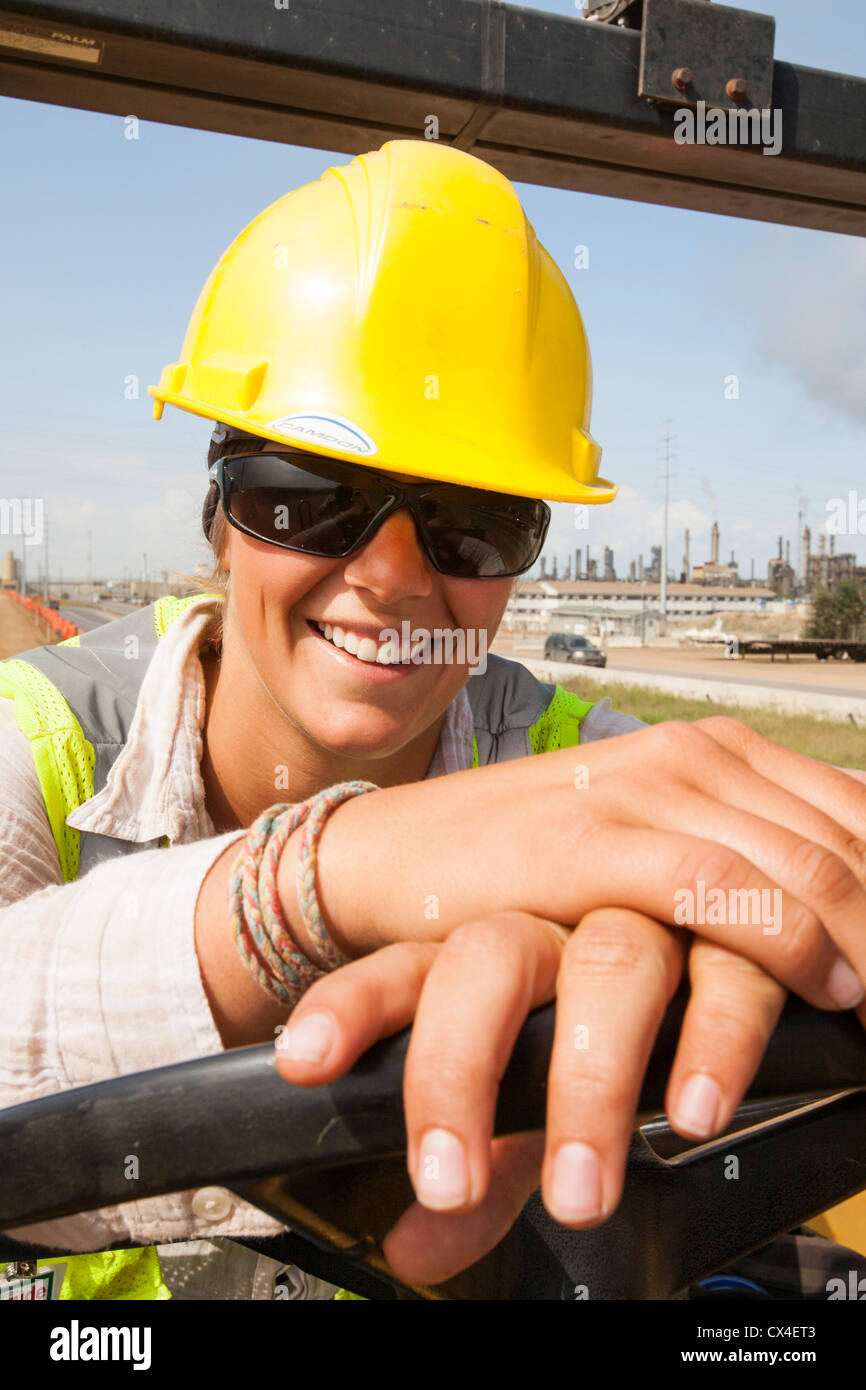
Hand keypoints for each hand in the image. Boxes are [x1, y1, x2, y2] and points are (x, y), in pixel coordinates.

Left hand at [274, 906, 786, 1286]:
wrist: (692, 901)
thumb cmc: (589, 1020)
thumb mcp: (531, 1097)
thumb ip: (482, 1169)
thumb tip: (414, 1250)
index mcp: (483, 954)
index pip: (403, 971)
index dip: (351, 1009)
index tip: (307, 1060)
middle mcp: (553, 928)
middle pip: (489, 963)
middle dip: (460, 1070)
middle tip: (448, 1185)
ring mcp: (639, 921)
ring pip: (608, 964)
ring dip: (592, 1080)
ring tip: (581, 1190)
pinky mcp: (729, 936)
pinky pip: (726, 975)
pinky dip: (713, 1043)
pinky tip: (693, 1109)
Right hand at [280, 716, 865, 1026]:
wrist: (396, 854)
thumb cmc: (523, 861)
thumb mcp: (644, 843)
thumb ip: (731, 858)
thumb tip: (827, 910)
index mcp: (711, 750)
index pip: (853, 813)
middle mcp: (689, 757)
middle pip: (844, 843)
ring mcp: (640, 792)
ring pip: (801, 865)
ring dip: (860, 946)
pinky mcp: (592, 841)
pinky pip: (723, 888)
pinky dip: (790, 941)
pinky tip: (825, 988)